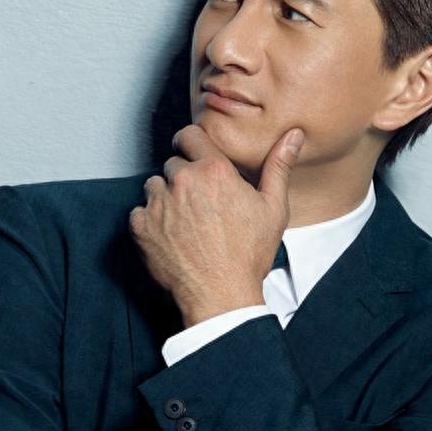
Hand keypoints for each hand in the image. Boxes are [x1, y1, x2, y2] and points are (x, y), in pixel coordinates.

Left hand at [129, 123, 304, 326]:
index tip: (195, 156)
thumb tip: (293, 136)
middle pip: (173, 163)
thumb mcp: (273, 208)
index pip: (189, 135)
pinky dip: (150, 221)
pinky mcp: (141, 226)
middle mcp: (183, 181)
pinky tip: (170, 236)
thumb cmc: (249, 255)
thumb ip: (279, 166)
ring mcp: (159, 204)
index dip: (192, 144)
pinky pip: (138, 212)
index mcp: (214, 170)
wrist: (221, 295)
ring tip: (185, 220)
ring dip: (165, 197)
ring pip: (154, 186)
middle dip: (183, 177)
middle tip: (199, 202)